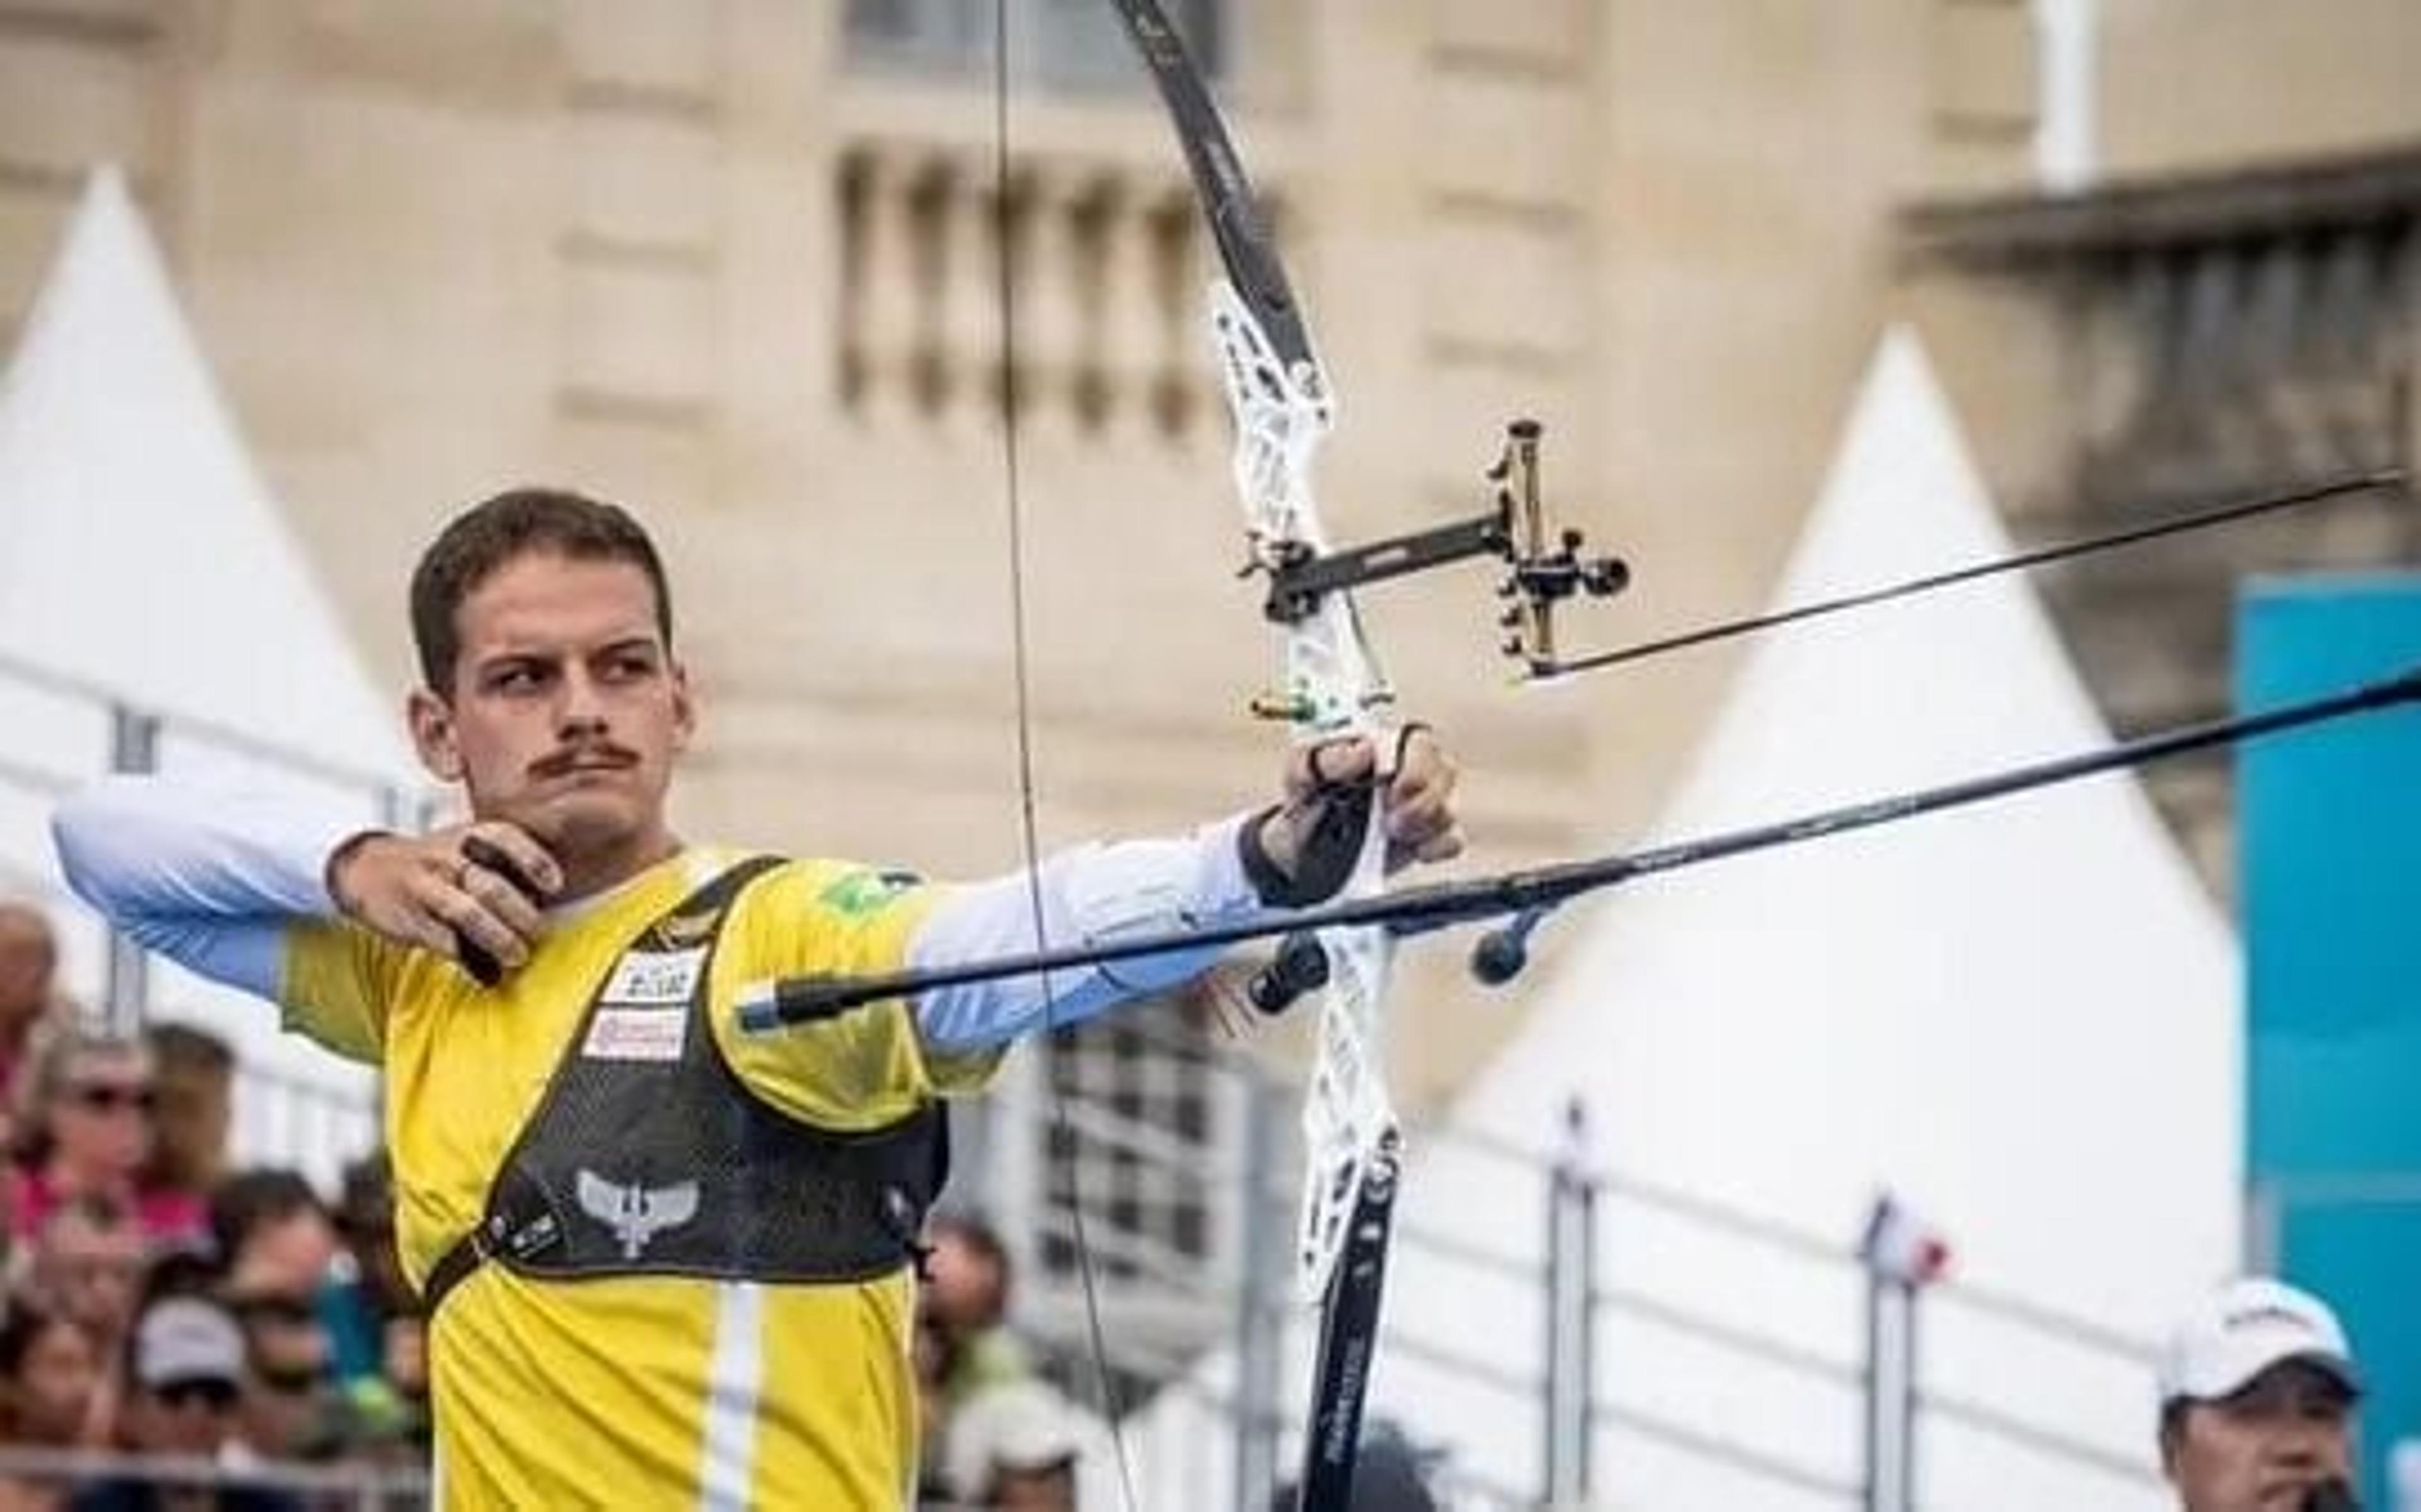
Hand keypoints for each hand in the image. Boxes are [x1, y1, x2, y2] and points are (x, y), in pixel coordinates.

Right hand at [326, 821, 560, 978]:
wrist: (366, 869)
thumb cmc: (433, 861)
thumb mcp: (465, 844)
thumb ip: (502, 862)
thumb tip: (546, 898)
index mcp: (468, 836)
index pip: (505, 839)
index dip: (533, 862)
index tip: (555, 885)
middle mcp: (446, 857)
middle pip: (491, 885)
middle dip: (520, 913)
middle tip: (537, 931)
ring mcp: (426, 888)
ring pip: (468, 915)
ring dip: (499, 939)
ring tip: (517, 955)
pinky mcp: (410, 919)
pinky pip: (444, 942)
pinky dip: (469, 959)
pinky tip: (486, 972)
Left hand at [1251, 726, 1463, 897]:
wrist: (1300, 847)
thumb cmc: (1304, 797)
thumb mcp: (1302, 772)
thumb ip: (1330, 758)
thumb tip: (1363, 750)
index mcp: (1383, 743)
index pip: (1418, 741)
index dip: (1416, 767)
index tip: (1395, 791)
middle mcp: (1409, 767)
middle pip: (1444, 771)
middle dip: (1423, 800)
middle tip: (1393, 821)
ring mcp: (1422, 801)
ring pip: (1449, 805)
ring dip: (1425, 824)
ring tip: (1392, 834)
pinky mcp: (1427, 835)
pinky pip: (1453, 837)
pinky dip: (1438, 846)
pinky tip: (1416, 850)